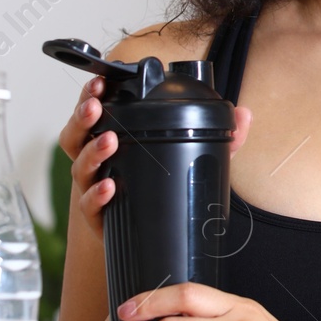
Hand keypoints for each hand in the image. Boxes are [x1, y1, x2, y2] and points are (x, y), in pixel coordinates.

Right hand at [58, 77, 251, 239]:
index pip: (96, 111)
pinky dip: (97, 194)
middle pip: (76, 135)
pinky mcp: (98, 217)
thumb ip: (220, 137)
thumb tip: (244, 115)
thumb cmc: (165, 186)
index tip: (100, 83)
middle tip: (96, 105)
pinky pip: (89, 204)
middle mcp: (97, 161)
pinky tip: (109, 186)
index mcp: (113, 138)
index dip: (91, 95)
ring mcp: (94, 188)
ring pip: (80, 166)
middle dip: (83, 116)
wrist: (153, 238)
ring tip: (109, 140)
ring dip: (92, 151)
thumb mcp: (194, 157)